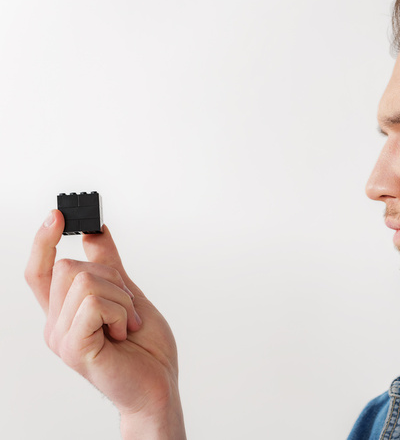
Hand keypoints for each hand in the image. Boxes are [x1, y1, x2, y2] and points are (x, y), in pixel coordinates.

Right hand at [25, 210, 185, 438]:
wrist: (159, 384)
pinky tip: (124, 334)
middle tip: (128, 310)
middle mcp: (56, 324)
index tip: (58, 214)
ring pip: (86, 281)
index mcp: (65, 312)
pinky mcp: (74, 348)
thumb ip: (109, 266)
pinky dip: (121, 313)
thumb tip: (96, 232)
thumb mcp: (129, 295)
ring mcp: (61, 337)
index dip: (43, 241)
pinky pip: (95, 304)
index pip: (41, 271)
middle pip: (70, 267)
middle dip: (112, 279)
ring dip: (122, 299)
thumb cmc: (145, 348)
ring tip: (128, 325)